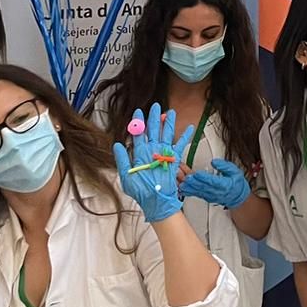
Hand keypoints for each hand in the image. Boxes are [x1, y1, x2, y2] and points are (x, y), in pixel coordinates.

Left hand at [114, 104, 191, 223]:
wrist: (155, 200)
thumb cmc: (141, 191)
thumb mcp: (126, 176)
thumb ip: (122, 160)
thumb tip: (117, 144)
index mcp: (140, 154)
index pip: (139, 135)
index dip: (138, 123)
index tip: (138, 112)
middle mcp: (152, 151)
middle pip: (153, 131)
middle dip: (154, 118)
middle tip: (155, 106)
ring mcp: (163, 154)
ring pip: (166, 134)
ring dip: (168, 123)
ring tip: (170, 112)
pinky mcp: (173, 159)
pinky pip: (180, 145)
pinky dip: (185, 136)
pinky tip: (189, 128)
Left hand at [180, 158, 250, 209]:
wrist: (238, 197)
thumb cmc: (236, 183)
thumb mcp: (235, 171)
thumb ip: (224, 166)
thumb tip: (214, 162)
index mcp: (224, 184)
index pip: (211, 181)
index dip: (203, 177)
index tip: (196, 173)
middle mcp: (216, 192)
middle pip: (202, 186)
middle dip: (192, 181)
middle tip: (185, 177)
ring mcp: (210, 196)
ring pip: (197, 191)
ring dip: (188, 187)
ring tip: (181, 183)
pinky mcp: (206, 197)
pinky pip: (196, 194)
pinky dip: (189, 191)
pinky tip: (182, 189)